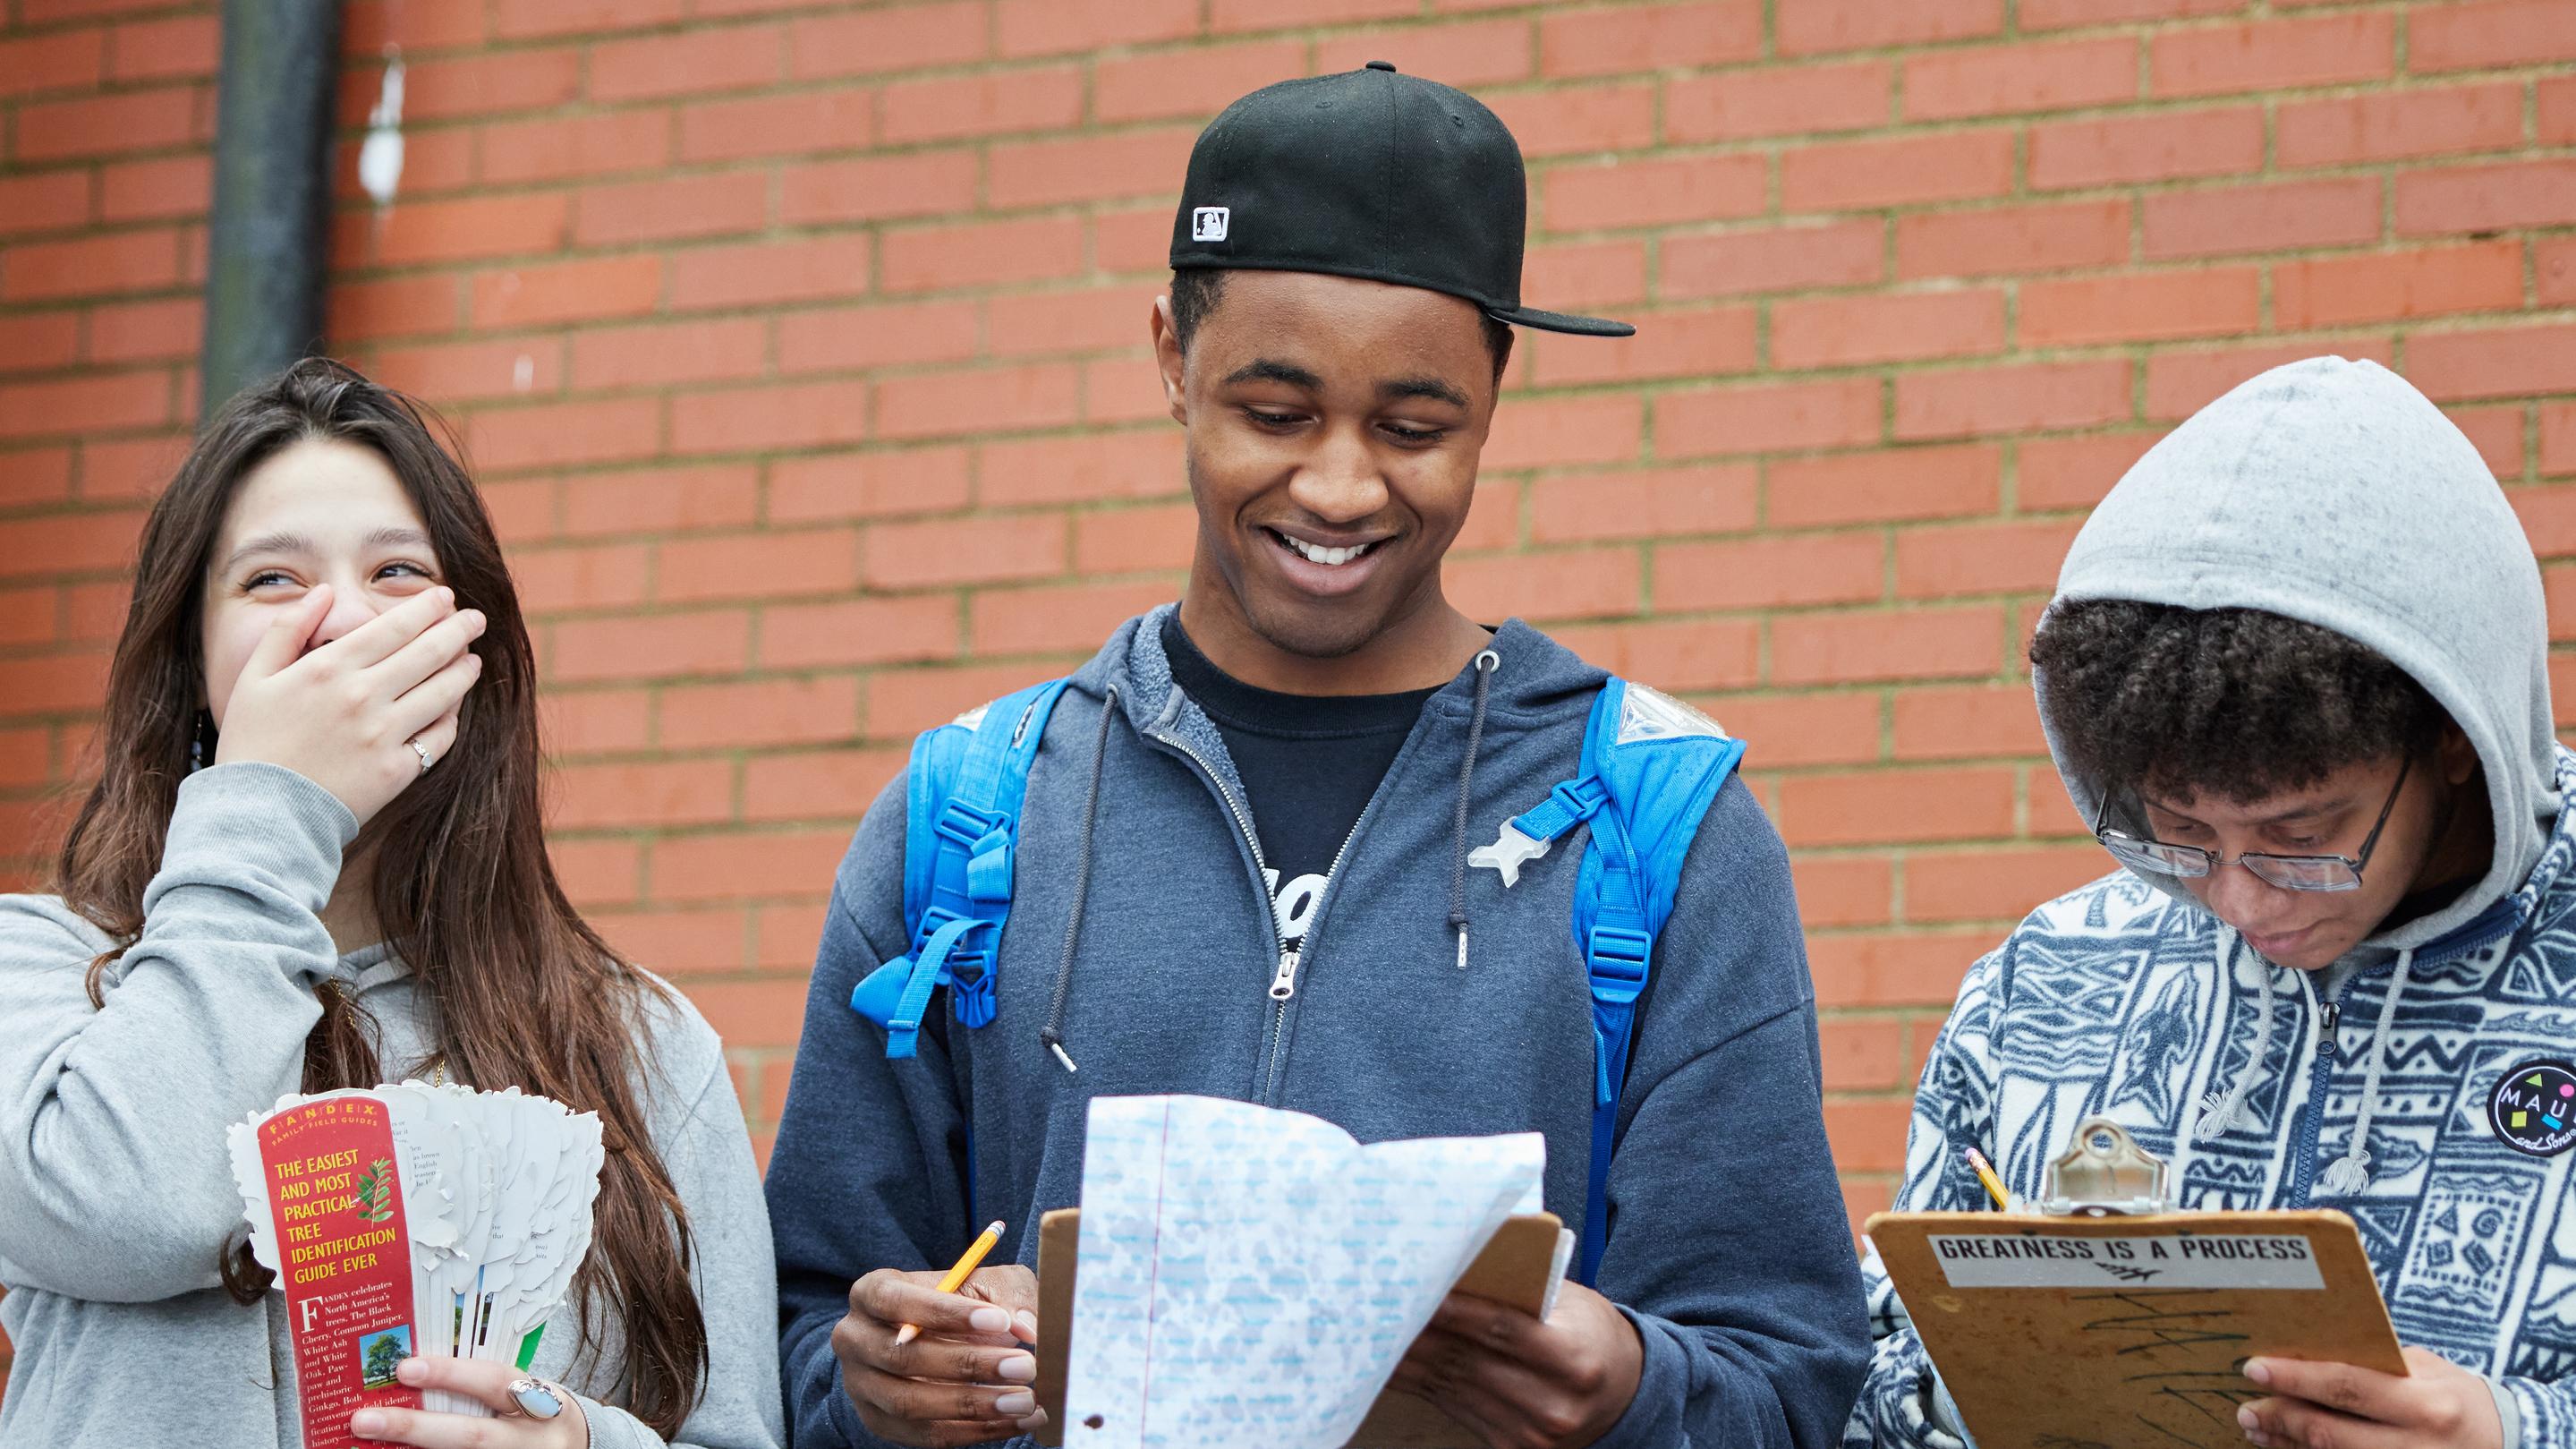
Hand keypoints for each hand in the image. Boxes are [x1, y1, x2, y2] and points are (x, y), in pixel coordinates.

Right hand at [213, 584, 485, 828]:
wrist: (261, 812)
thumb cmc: (253, 742)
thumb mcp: (254, 677)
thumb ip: (288, 628)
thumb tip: (324, 591)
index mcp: (329, 668)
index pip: (394, 627)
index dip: (427, 608)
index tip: (445, 596)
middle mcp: (362, 697)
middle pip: (428, 653)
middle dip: (459, 630)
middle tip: (477, 619)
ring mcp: (384, 735)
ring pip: (443, 692)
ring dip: (465, 670)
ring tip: (474, 659)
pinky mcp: (397, 770)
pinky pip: (439, 737)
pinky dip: (452, 717)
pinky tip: (454, 706)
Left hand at [349, 1357, 587, 1447]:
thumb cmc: (535, 1417)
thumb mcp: (526, 1396)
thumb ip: (483, 1389)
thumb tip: (411, 1376)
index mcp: (540, 1402)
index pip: (495, 1382)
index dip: (451, 1374)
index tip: (403, 1368)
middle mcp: (529, 1440)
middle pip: (471, 1436)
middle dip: (414, 1428)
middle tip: (363, 1421)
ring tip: (365, 1445)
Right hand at [833, 1264, 1043, 1446]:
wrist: (936, 1338)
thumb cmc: (961, 1303)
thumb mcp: (984, 1284)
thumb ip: (1006, 1296)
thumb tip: (1027, 1326)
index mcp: (870, 1292)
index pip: (896, 1300)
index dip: (947, 1313)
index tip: (1002, 1321)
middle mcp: (855, 1340)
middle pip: (902, 1357)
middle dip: (969, 1364)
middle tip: (1025, 1366)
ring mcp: (861, 1387)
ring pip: (910, 1404)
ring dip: (973, 1405)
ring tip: (1024, 1400)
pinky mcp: (880, 1423)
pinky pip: (927, 1436)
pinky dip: (976, 1430)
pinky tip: (1019, 1421)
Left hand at [1388, 1282, 1643, 1448]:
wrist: (1620, 1396)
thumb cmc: (1590, 1335)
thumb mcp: (1572, 1303)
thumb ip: (1524, 1288)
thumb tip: (1459, 1259)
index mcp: (1576, 1360)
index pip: (1504, 1330)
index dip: (1458, 1311)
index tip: (1419, 1289)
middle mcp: (1554, 1405)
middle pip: (1470, 1359)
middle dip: (1421, 1329)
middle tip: (1381, 1299)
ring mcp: (1529, 1434)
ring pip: (1452, 1385)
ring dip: (1409, 1355)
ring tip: (1376, 1324)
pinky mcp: (1507, 1445)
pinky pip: (1451, 1406)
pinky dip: (1420, 1380)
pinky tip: (1393, 1359)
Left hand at [2238, 1346, 2503, 1448]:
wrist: (2507, 1443)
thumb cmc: (2456, 1396)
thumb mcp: (2426, 1370)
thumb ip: (2373, 1365)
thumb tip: (2306, 1352)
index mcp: (2426, 1403)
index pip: (2348, 1386)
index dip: (2296, 1378)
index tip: (2254, 1368)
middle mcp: (2418, 1443)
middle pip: (2331, 1432)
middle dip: (2281, 1417)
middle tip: (2246, 1407)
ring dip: (2286, 1444)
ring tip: (2256, 1427)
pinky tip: (2284, 1446)